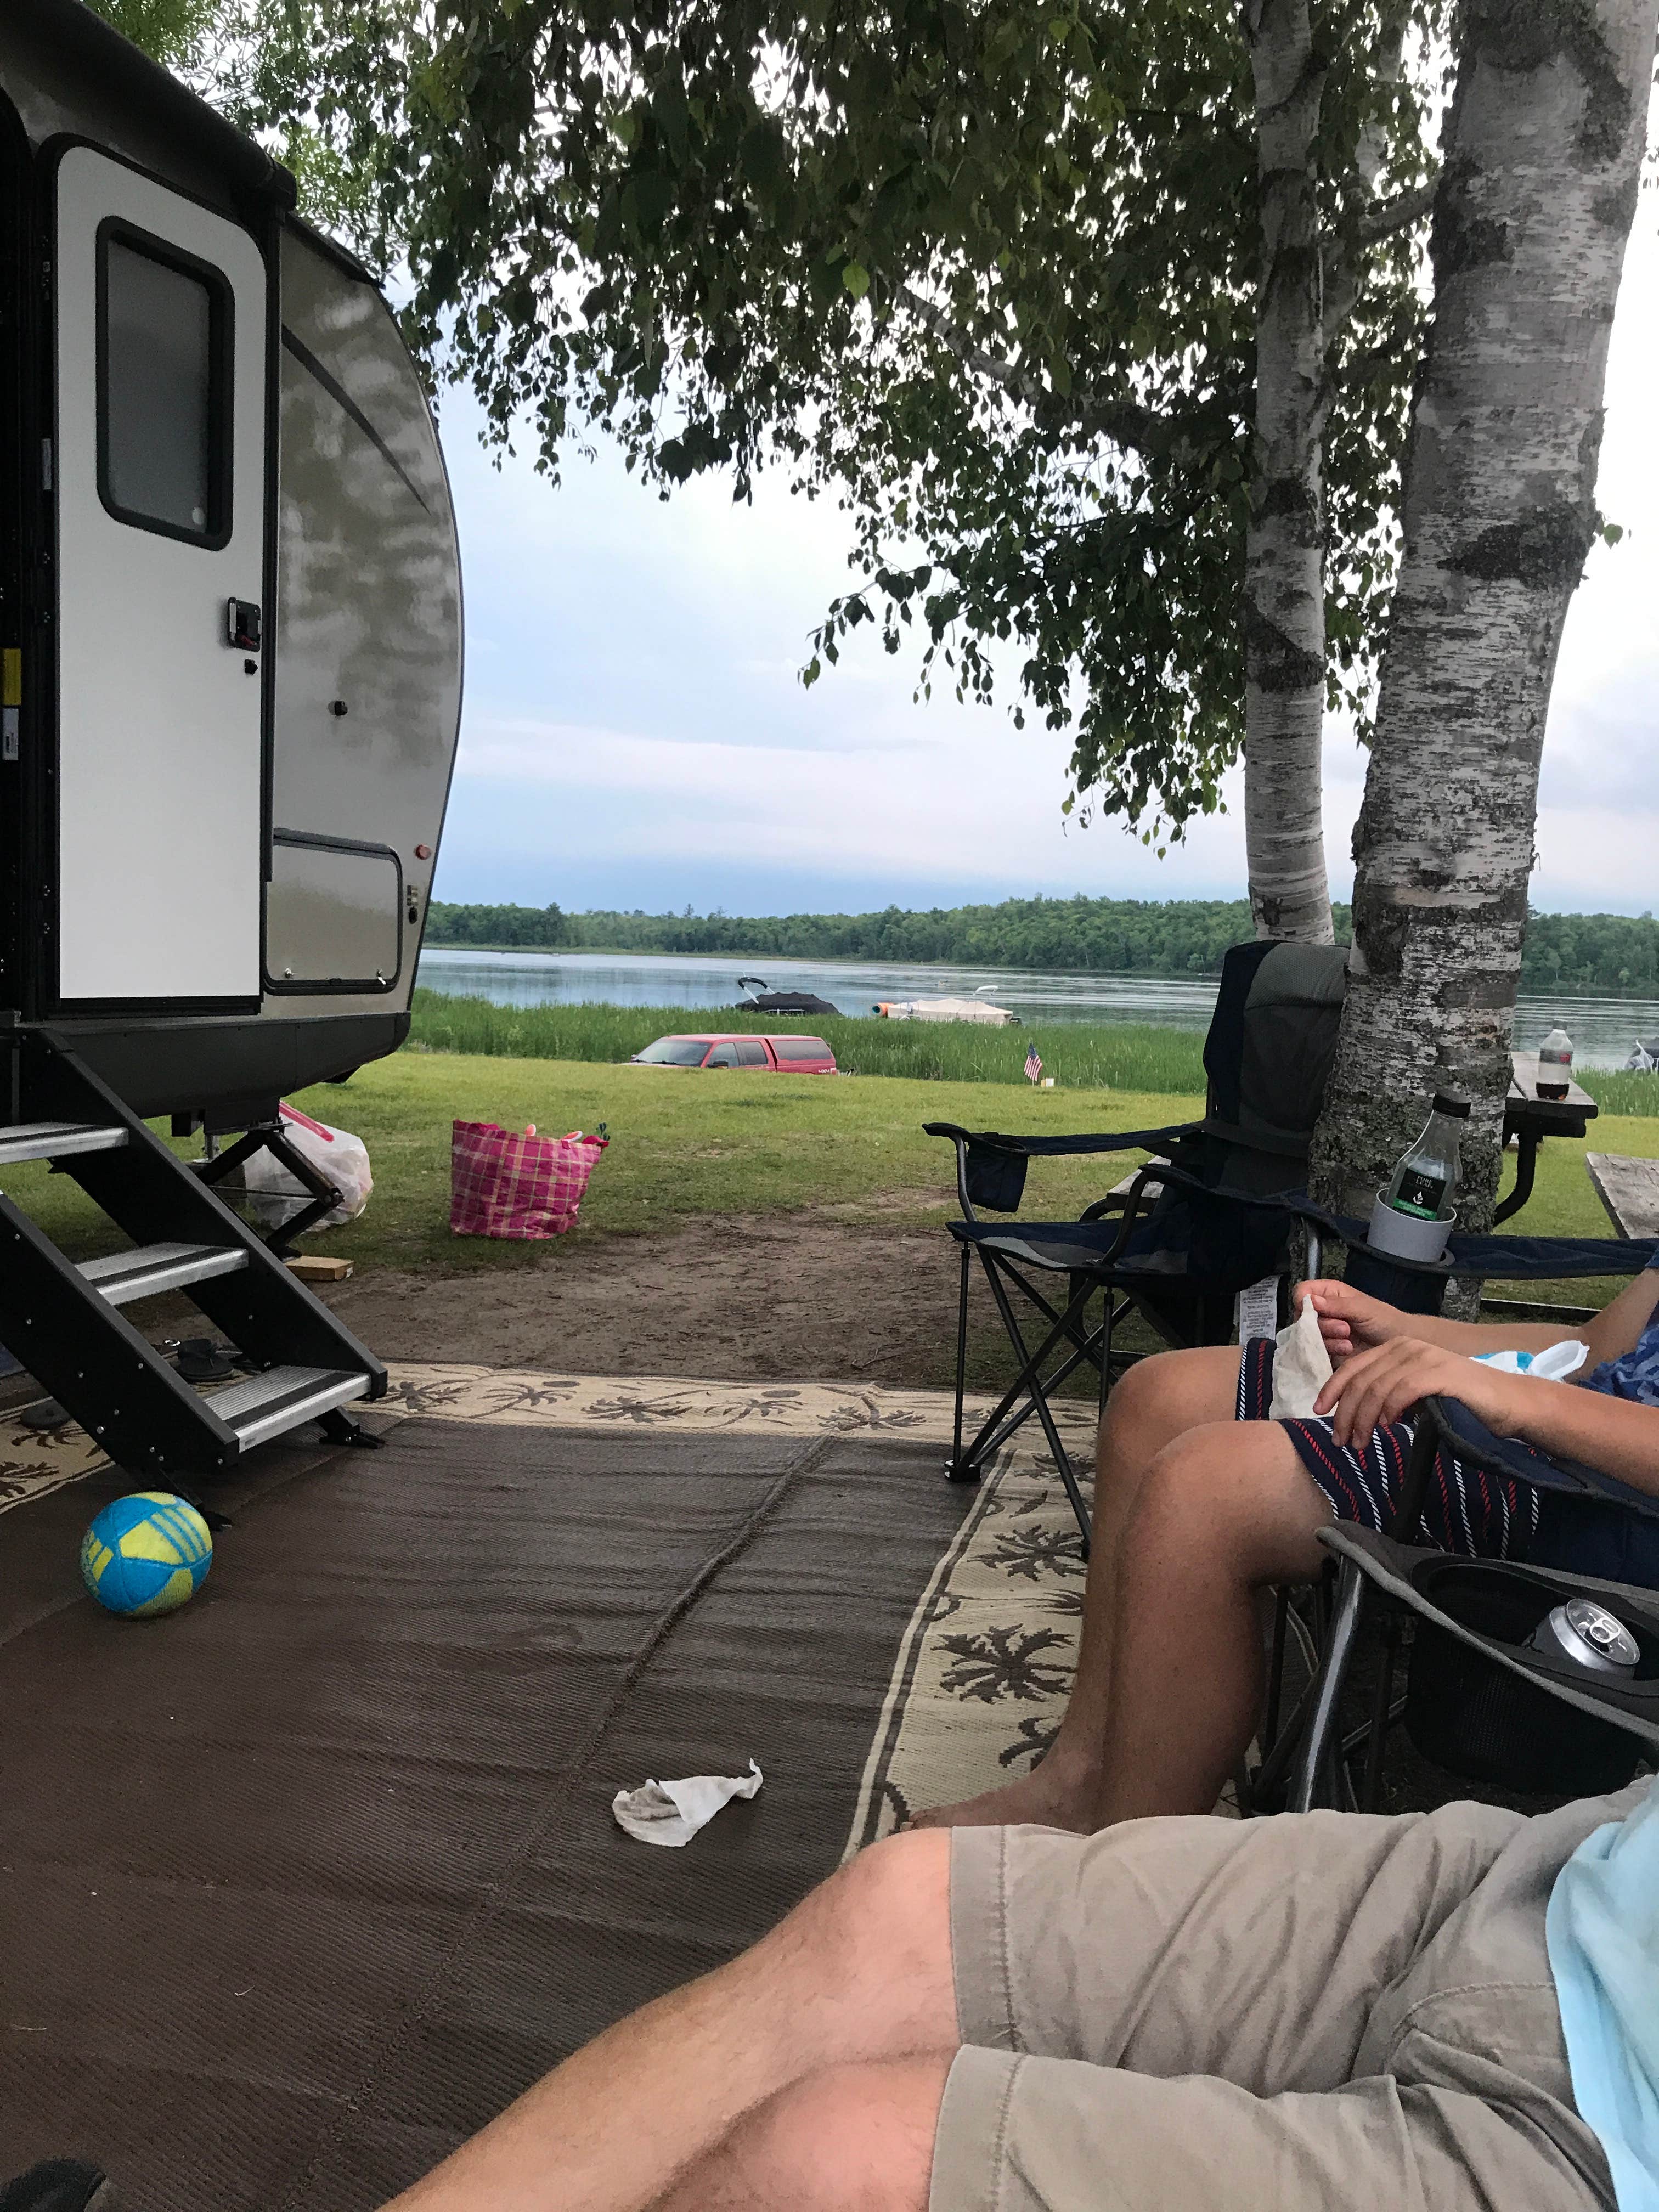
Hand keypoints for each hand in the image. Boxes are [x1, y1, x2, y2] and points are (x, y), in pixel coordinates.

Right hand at [1292, 1279, 1407, 1366]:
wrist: (1397, 1346)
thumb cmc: (1385, 1320)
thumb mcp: (1363, 1308)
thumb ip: (1337, 1305)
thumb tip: (1310, 1300)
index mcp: (1329, 1294)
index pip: (1302, 1292)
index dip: (1304, 1300)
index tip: (1314, 1310)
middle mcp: (1322, 1312)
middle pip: (1302, 1317)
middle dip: (1323, 1325)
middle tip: (1345, 1329)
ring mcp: (1323, 1332)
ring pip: (1307, 1336)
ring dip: (1328, 1340)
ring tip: (1349, 1342)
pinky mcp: (1326, 1350)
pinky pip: (1315, 1352)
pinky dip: (1329, 1352)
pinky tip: (1346, 1351)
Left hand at [1312, 1336, 1526, 1448]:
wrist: (1507, 1403)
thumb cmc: (1461, 1403)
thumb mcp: (1415, 1396)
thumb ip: (1388, 1396)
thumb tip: (1355, 1415)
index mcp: (1397, 1348)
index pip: (1353, 1367)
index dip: (1332, 1389)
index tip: (1319, 1412)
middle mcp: (1408, 1347)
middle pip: (1361, 1378)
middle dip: (1345, 1412)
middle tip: (1342, 1440)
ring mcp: (1425, 1357)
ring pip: (1377, 1387)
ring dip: (1363, 1418)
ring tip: (1360, 1442)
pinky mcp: (1441, 1373)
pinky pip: (1403, 1389)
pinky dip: (1389, 1409)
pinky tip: (1387, 1426)